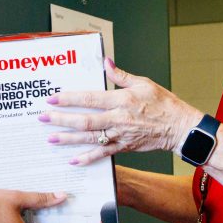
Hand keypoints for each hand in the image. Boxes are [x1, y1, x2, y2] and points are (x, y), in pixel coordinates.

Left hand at [40, 58, 203, 164]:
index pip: (90, 98)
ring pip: (90, 138)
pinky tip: (73, 160)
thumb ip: (121, 76)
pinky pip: (103, 154)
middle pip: (85, 120)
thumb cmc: (164, 103)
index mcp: (122, 100)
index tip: (53, 98)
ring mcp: (121, 135)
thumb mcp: (144, 83)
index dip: (70, 99)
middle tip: (43, 118)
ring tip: (51, 138)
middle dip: (62, 119)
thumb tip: (106, 63)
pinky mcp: (124, 147)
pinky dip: (87, 158)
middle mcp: (119, 119)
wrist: (179, 128)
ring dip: (69, 139)